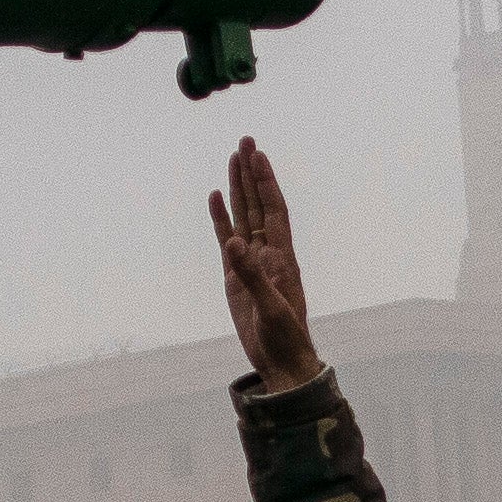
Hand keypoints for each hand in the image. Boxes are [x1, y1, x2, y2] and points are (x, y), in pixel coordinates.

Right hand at [208, 137, 323, 389]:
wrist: (282, 362)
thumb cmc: (285, 338)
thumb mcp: (271, 308)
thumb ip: (252, 275)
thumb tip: (233, 242)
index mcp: (282, 257)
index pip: (274, 210)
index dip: (266, 183)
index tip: (257, 155)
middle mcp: (268, 253)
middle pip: (259, 204)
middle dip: (252, 173)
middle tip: (245, 140)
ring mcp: (251, 262)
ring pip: (243, 217)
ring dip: (238, 189)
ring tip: (233, 158)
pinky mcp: (235, 277)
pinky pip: (226, 241)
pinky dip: (221, 219)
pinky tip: (216, 198)